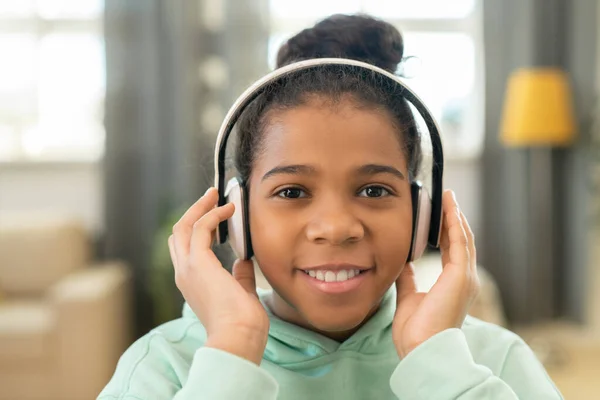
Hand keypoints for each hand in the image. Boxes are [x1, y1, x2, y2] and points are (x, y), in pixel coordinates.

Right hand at [168, 187, 268, 363]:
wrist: (238, 337)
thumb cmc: (242, 323)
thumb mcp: (240, 294)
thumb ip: (239, 277)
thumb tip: (242, 262)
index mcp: (192, 283)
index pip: (185, 249)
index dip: (196, 229)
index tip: (215, 215)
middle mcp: (184, 274)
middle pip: (179, 234)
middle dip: (193, 212)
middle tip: (211, 197)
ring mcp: (188, 268)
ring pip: (184, 227)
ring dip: (200, 207)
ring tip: (215, 195)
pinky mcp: (198, 262)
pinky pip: (201, 228)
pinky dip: (213, 214)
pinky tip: (228, 209)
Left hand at [392, 190, 479, 357]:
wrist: (422, 350)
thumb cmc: (417, 331)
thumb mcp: (409, 296)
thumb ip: (408, 277)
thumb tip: (402, 261)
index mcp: (453, 285)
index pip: (452, 250)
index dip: (446, 230)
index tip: (438, 213)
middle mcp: (464, 279)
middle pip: (460, 240)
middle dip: (453, 218)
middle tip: (444, 198)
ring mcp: (465, 277)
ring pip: (462, 237)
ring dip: (455, 215)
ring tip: (447, 197)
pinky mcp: (460, 275)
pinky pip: (458, 241)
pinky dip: (454, 222)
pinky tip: (449, 207)